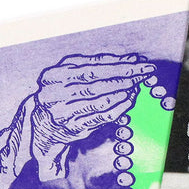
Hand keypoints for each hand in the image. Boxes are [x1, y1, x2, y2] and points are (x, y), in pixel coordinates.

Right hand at [31, 54, 155, 174]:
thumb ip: (97, 64)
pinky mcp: (75, 128)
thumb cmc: (62, 93)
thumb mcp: (71, 73)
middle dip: (125, 76)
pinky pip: (103, 117)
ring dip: (123, 92)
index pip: (91, 67)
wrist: (43, 124)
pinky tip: (129, 99)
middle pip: (97, 83)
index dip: (118, 64)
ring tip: (137, 84)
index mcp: (54, 75)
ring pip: (101, 100)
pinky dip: (119, 107)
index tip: (139, 63)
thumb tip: (130, 60)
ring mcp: (65, 113)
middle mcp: (56, 94)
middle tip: (144, 72)